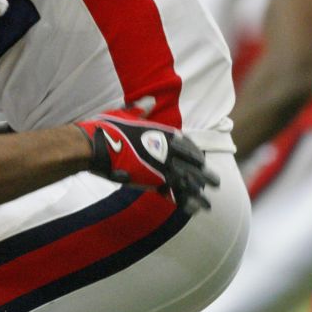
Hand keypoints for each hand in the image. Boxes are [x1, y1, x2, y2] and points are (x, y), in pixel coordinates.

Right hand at [76, 116, 218, 213]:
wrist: (95, 146)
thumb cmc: (107, 128)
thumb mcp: (125, 114)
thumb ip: (140, 110)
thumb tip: (150, 100)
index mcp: (162, 133)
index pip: (187, 145)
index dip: (195, 154)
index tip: (201, 161)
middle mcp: (167, 150)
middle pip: (193, 165)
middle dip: (205, 175)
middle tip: (216, 183)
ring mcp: (162, 166)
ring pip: (188, 182)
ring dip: (200, 193)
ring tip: (208, 205)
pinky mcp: (154, 181)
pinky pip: (174, 194)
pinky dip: (185, 203)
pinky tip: (193, 210)